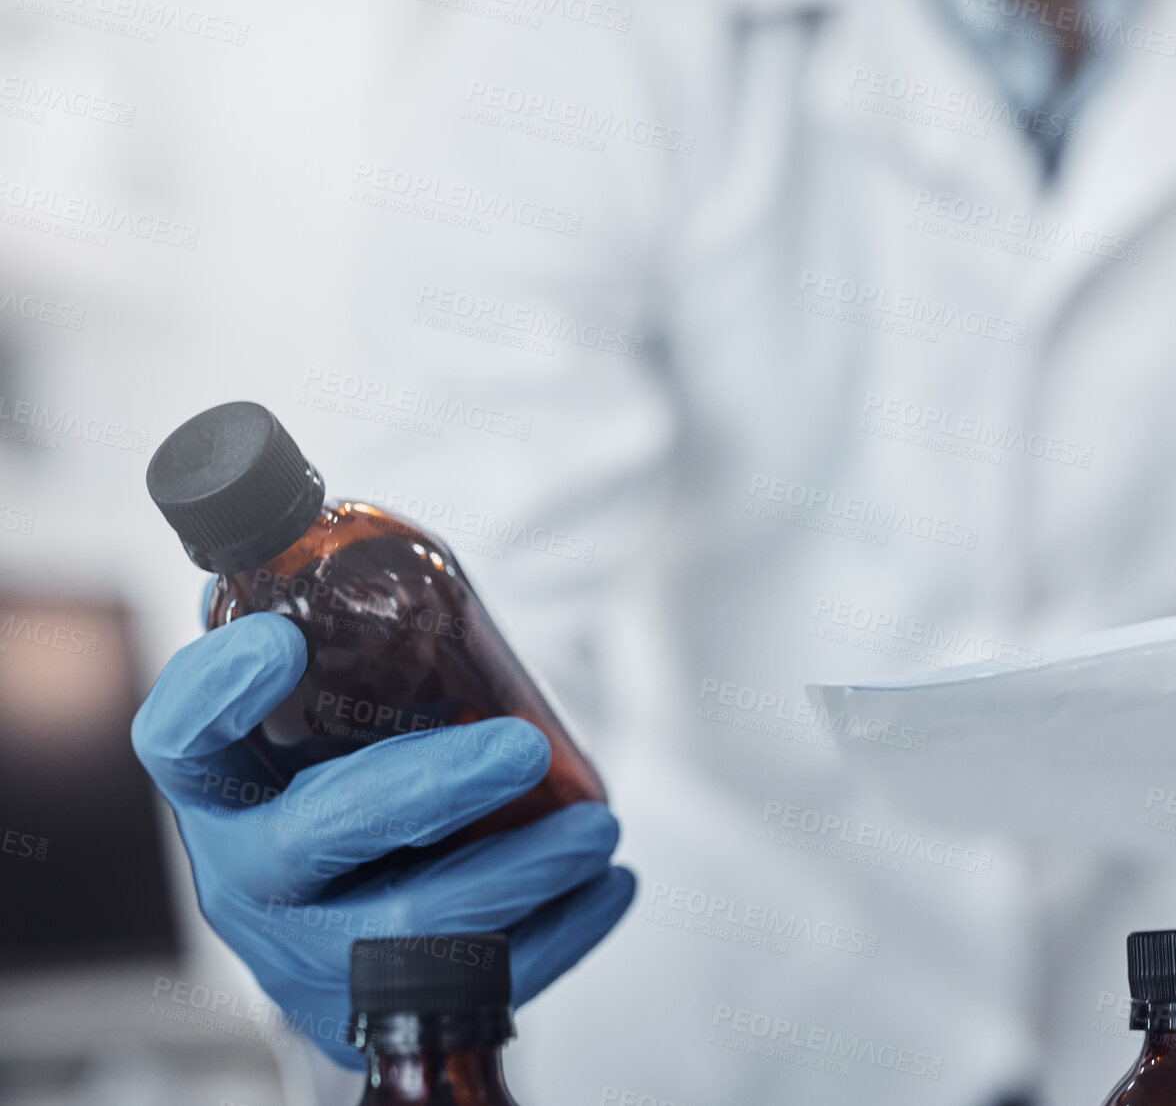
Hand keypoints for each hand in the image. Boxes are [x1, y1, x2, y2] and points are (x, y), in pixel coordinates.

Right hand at [132, 612, 634, 1068]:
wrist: (332, 927)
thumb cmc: (325, 791)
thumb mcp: (301, 723)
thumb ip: (313, 646)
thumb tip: (314, 549)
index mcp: (219, 791)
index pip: (180, 740)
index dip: (216, 692)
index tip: (283, 640)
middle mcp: (249, 878)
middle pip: (319, 835)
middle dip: (431, 786)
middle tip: (524, 747)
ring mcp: (307, 957)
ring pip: (411, 928)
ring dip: (522, 871)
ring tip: (598, 827)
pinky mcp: (374, 1012)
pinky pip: (474, 989)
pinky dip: (561, 934)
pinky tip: (608, 886)